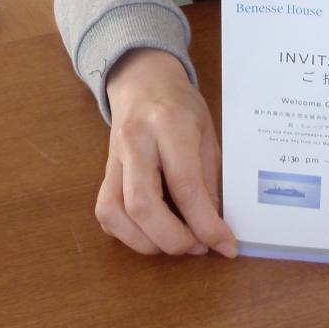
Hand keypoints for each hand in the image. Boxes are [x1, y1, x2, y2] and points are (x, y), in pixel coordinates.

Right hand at [98, 48, 237, 256]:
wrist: (142, 80)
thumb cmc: (181, 106)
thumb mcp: (207, 134)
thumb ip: (208, 180)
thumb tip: (214, 230)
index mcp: (170, 125)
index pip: (184, 185)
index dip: (205, 224)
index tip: (225, 245)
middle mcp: (136, 141)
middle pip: (142, 204)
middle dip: (173, 239)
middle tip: (197, 247)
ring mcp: (113, 157)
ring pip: (114, 212)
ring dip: (145, 242)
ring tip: (174, 243)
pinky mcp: (103, 171)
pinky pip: (105, 211)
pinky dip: (126, 233)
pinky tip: (150, 232)